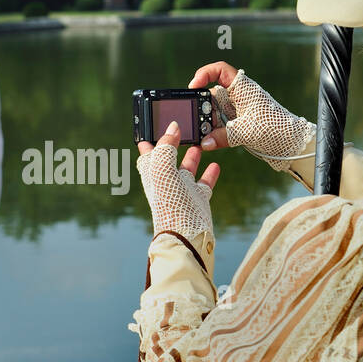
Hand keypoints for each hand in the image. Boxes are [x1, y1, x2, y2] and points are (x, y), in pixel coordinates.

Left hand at [137, 120, 219, 236]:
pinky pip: (204, 182)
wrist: (186, 235)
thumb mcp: (162, 170)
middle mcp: (166, 181)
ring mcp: (182, 190)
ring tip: (198, 142)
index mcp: (153, 174)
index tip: (152, 125)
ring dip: (191, 155)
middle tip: (180, 128)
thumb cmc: (169, 204)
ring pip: (186, 168)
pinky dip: (209, 172)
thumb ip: (166, 147)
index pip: (147, 153)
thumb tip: (172, 127)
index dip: (149, 140)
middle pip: (167, 158)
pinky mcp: (198, 198)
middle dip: (172, 143)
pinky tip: (215, 164)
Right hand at [188, 62, 310, 169]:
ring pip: (212, 112)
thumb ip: (223, 136)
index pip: (219, 70)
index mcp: (242, 88)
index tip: (194, 86)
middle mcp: (237, 96)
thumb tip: (204, 142)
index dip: (204, 75)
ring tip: (201, 135)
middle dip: (201, 107)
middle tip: (195, 119)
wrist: (291, 142)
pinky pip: (218, 125)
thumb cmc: (275, 127)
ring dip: (206, 123)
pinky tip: (207, 141)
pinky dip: (212, 132)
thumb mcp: (246, 131)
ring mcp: (235, 110)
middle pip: (211, 95)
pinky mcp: (235, 123)